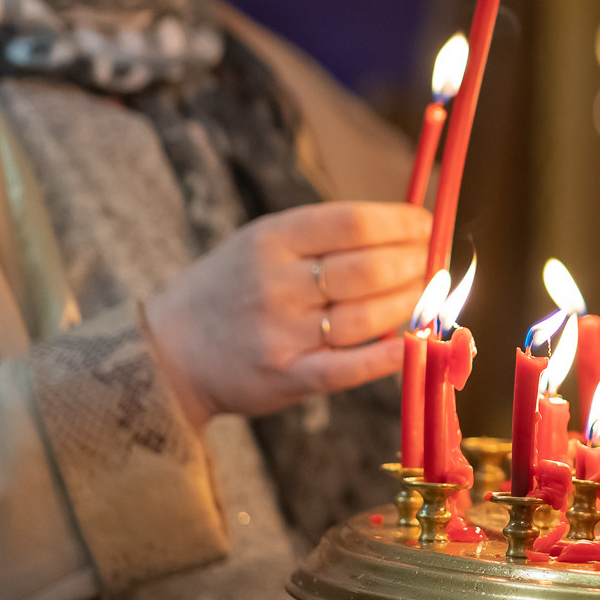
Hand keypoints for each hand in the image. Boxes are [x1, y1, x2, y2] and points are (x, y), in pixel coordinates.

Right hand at [142, 201, 426, 424]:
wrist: (166, 351)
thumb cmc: (229, 289)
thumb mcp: (261, 243)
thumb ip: (324, 237)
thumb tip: (404, 231)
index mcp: (271, 239)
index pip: (353, 222)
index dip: (401, 223)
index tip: (426, 224)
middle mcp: (276, 283)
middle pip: (368, 269)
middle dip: (414, 263)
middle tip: (433, 263)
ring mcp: (282, 333)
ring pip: (368, 316)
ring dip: (411, 304)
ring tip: (426, 296)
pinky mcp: (287, 377)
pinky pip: (350, 367)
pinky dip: (389, 355)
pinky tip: (414, 342)